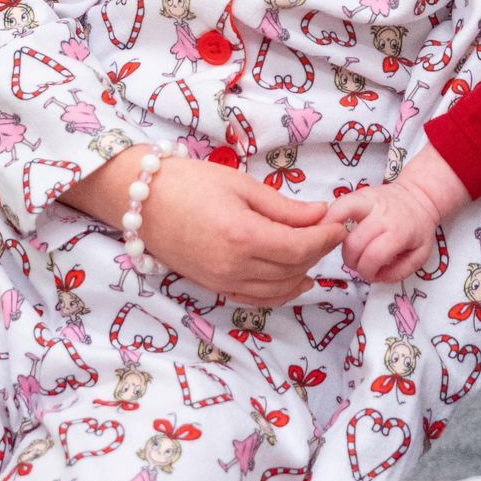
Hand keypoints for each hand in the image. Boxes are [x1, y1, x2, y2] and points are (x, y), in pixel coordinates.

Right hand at [67, 147, 351, 302]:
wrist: (140, 200)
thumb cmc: (188, 182)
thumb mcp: (240, 185)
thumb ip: (283, 207)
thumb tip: (321, 215)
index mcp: (242, 236)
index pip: (300, 248)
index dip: (326, 238)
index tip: (340, 224)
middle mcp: (233, 266)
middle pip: (292, 269)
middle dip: (318, 252)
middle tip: (330, 231)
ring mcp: (221, 281)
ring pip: (278, 290)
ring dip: (303, 273)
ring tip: (316, 252)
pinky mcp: (212, 287)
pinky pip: (256, 298)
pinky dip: (280, 291)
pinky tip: (294, 278)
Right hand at [342, 145, 469, 286]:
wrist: (420, 196)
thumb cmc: (419, 229)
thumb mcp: (420, 255)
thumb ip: (400, 272)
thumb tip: (376, 277)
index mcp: (398, 232)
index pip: (373, 256)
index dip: (367, 271)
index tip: (370, 274)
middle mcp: (382, 215)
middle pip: (353, 243)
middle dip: (352, 262)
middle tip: (358, 264)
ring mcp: (368, 201)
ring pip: (340, 220)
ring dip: (336, 241)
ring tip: (344, 248)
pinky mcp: (358, 194)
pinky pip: (337, 204)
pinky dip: (328, 218)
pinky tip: (328, 230)